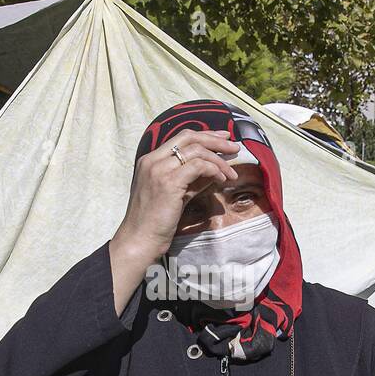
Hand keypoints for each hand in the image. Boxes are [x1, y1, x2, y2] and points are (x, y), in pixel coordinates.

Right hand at [107, 129, 238, 313]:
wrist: (140, 240)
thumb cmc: (155, 222)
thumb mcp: (175, 195)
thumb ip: (192, 180)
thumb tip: (215, 171)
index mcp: (150, 160)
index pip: (181, 137)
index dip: (205, 135)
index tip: (223, 138)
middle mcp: (152, 160)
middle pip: (189, 137)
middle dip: (215, 139)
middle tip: (234, 146)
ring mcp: (159, 170)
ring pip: (196, 150)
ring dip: (219, 159)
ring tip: (231, 172)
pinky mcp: (168, 182)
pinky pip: (198, 166)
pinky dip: (214, 170)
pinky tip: (221, 180)